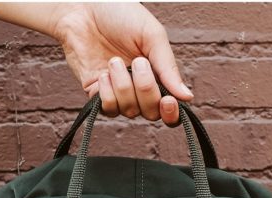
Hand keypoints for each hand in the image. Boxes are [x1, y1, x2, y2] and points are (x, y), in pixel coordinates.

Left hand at [50, 3, 191, 125]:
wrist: (84, 9)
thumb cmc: (120, 16)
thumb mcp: (152, 36)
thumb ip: (168, 68)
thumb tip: (187, 96)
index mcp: (158, 74)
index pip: (169, 108)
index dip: (171, 112)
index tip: (168, 101)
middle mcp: (139, 88)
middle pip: (151, 112)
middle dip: (145, 89)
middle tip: (137, 62)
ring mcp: (118, 93)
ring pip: (129, 111)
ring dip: (123, 86)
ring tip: (115, 61)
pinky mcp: (97, 94)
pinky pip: (108, 108)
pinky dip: (107, 92)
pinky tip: (103, 73)